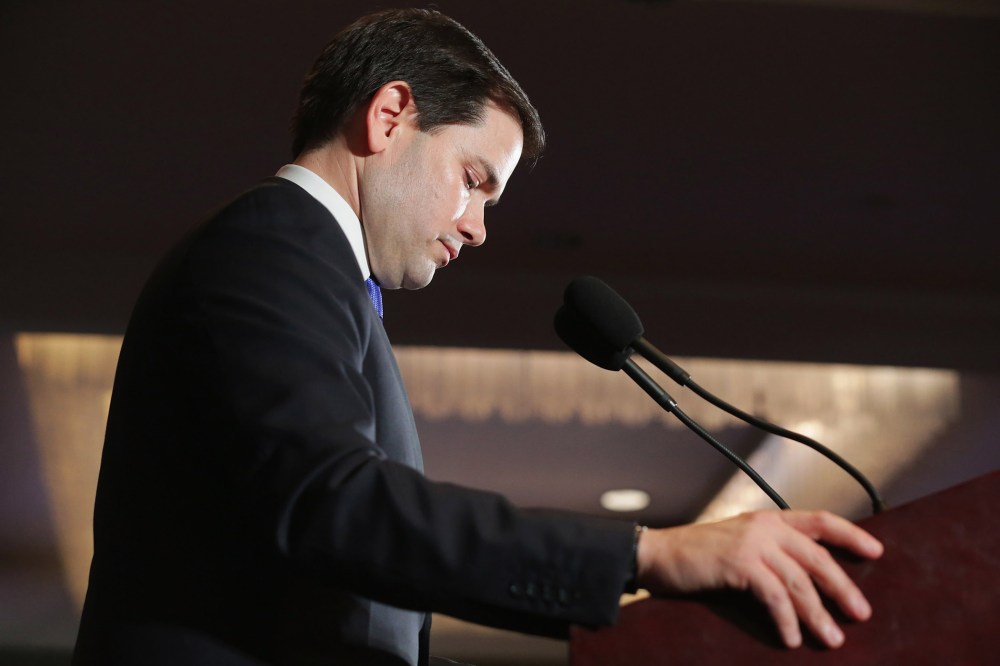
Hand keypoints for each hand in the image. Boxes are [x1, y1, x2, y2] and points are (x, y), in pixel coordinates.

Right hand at [635, 510, 883, 648]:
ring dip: (818, 613)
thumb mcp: (737, 543)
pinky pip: (774, 596)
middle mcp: (765, 526)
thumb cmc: (695, 555)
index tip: (876, 551)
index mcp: (769, 519)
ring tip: (832, 639)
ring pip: (799, 581)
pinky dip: (786, 619)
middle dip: (843, 587)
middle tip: (862, 614)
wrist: (656, 554)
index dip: (851, 534)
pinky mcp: (739, 564)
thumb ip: (768, 552)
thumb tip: (802, 582)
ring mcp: (752, 543)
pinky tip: (791, 638)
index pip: (820, 520)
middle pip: (817, 557)